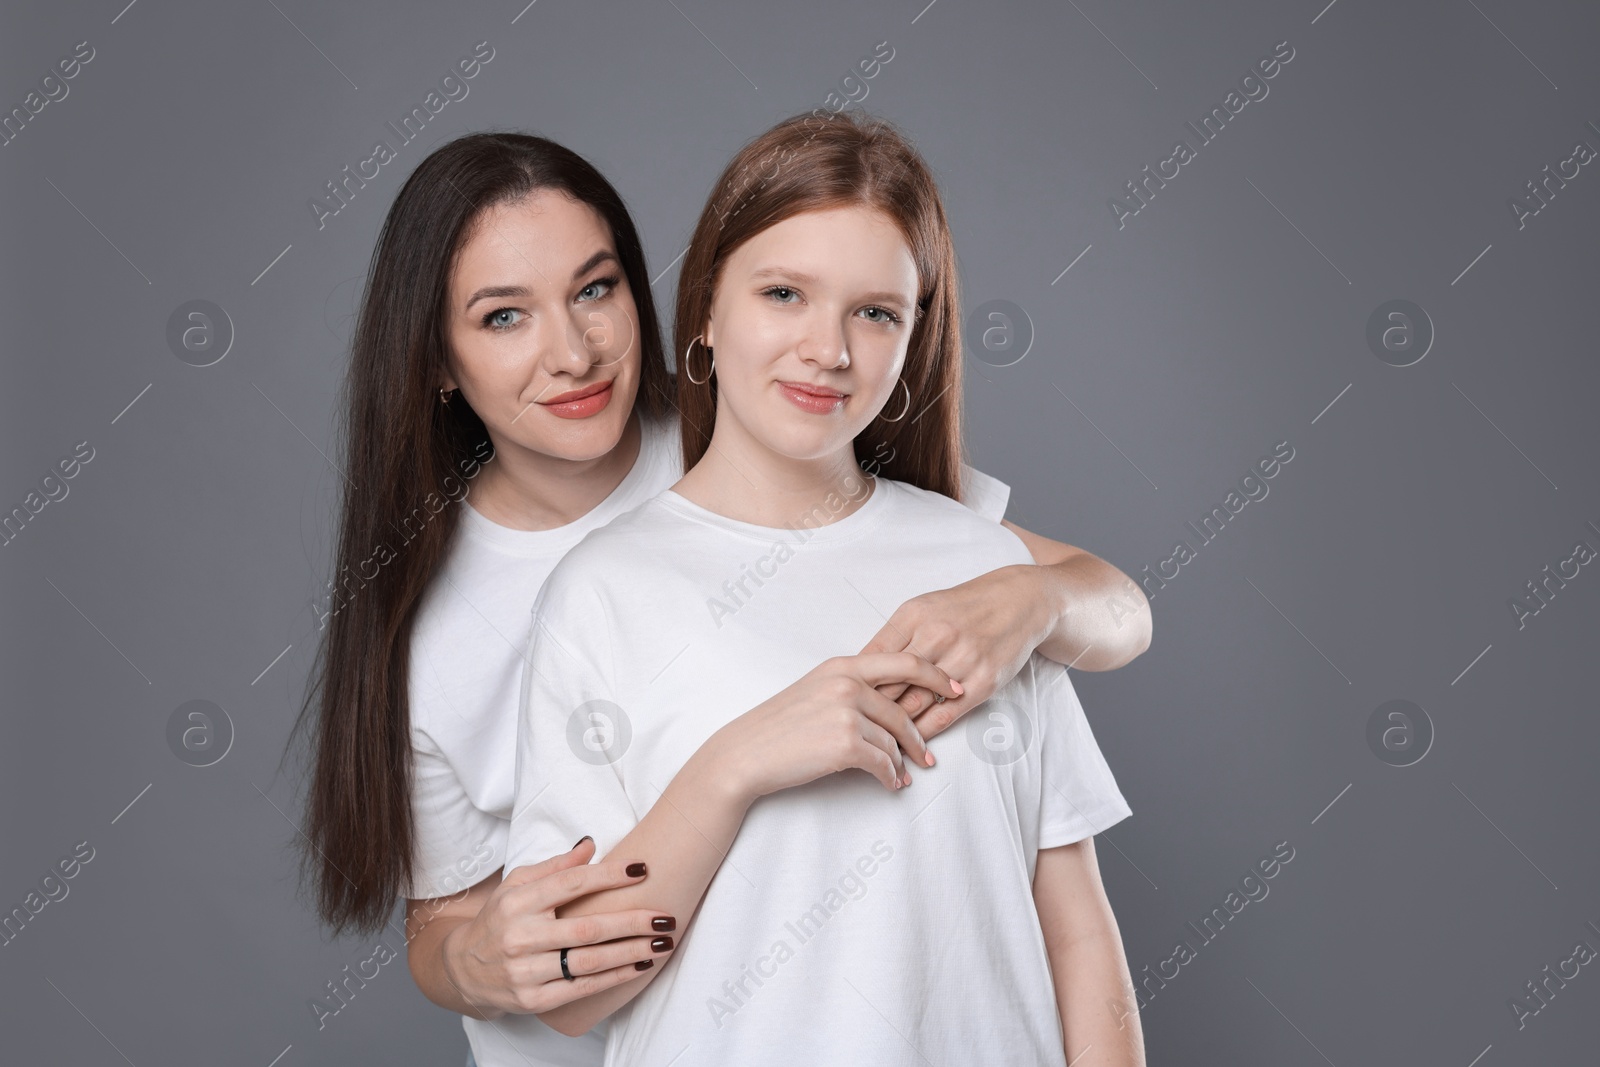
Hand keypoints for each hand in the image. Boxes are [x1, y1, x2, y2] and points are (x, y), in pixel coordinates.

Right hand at [440, 839, 677, 1016]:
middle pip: (587, 928)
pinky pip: (582, 987)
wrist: (463, 969)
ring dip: (632, 952)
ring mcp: (526, 971)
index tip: (642, 869)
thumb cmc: (500, 919)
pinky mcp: (533, 1000)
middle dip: (632, 921)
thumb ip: (555, 865)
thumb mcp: (517, 884)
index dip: (610, 876)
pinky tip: (640, 965)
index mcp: (518, 901)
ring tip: (663, 941)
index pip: (572, 883)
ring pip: (589, 961)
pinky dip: (615, 977)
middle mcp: (521, 936)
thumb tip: (591, 845)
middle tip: (665, 915)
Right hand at [702, 652, 964, 802]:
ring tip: (903, 775)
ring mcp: (847, 713)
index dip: (935, 674)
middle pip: (903, 708)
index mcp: (842, 666)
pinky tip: (890, 784)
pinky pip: (883, 762)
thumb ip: (850, 688)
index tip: (954, 688)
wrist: (745, 754)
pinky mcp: (846, 744)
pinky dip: (890, 777)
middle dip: (919, 736)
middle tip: (929, 755)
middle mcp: (847, 683)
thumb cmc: (777, 727)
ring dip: (901, 762)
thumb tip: (887, 703)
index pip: (904, 662)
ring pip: (893, 739)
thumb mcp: (814, 690)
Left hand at [860, 564, 1049, 741]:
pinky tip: (912, 743)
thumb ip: (892, 637)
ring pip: (915, 704)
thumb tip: (860, 670)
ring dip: (894, 728)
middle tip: (853, 730)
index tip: (844, 704)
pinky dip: (924, 733)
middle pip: (891, 684)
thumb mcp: (922, 608)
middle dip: (869, 711)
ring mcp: (962, 660)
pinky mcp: (983, 681)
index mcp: (914, 616)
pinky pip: (945, 715)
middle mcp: (937, 636)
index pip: (873, 659)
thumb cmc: (963, 607)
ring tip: (877, 744)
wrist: (1017, 601)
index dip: (857, 685)